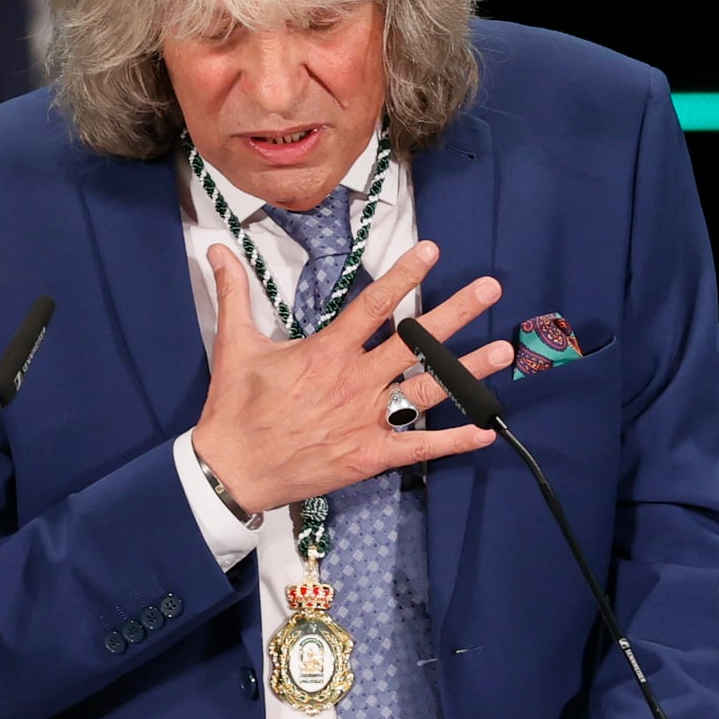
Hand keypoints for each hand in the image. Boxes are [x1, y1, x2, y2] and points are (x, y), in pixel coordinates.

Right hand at [192, 240, 503, 515]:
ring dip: (467, 371)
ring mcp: (367, 420)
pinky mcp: (370, 455)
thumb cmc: (235, 406)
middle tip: (490, 290)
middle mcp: (355, 381)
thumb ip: (234, 293)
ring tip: (503, 351)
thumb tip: (215, 249)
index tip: (432, 252)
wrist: (233, 468)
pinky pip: (420, 448)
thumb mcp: (234, 343)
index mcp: (327, 352)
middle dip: (456, 313)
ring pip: (427, 390)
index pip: (374, 306)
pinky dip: (454, 441)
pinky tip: (486, 431)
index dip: (405, 276)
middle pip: (414, 342)